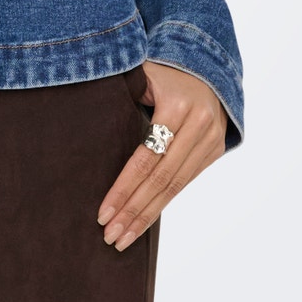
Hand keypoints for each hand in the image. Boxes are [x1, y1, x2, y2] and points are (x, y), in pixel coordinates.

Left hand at [97, 62, 226, 250]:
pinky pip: (186, 181)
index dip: (124, 188)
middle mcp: (199, 124)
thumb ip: (120, 95)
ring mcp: (211, 138)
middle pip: (162, 179)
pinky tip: (144, 219)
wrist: (206, 62)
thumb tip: (86, 126)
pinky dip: (163, 202)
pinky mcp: (216, 149)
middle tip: (111, 237)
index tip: (103, 213)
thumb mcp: (140, 73)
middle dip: (134, 211)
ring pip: (176, 186)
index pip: (146, 158)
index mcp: (177, 105)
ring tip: (123, 238)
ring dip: (147, 216)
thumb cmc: (160, 69)